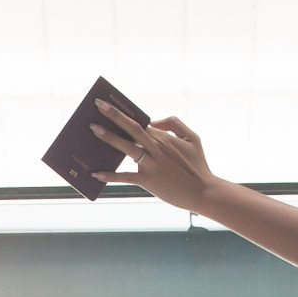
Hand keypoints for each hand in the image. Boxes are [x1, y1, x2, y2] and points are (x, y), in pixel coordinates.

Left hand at [90, 103, 217, 210]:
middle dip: (115, 115)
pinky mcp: (148, 180)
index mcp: (165, 137)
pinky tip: (96, 173)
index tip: (112, 104)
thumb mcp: (193, 139)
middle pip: (132, 128)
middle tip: (98, 104)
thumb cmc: (198, 166)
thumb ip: (175, 124)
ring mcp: (151, 164)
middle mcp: (156, 148)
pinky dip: (110, 175)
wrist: (204, 192)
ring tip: (93, 128)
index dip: (127, 113)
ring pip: (127, 147)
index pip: (142, 122)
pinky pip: (126, 176)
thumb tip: (153, 121)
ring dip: (109, 137)